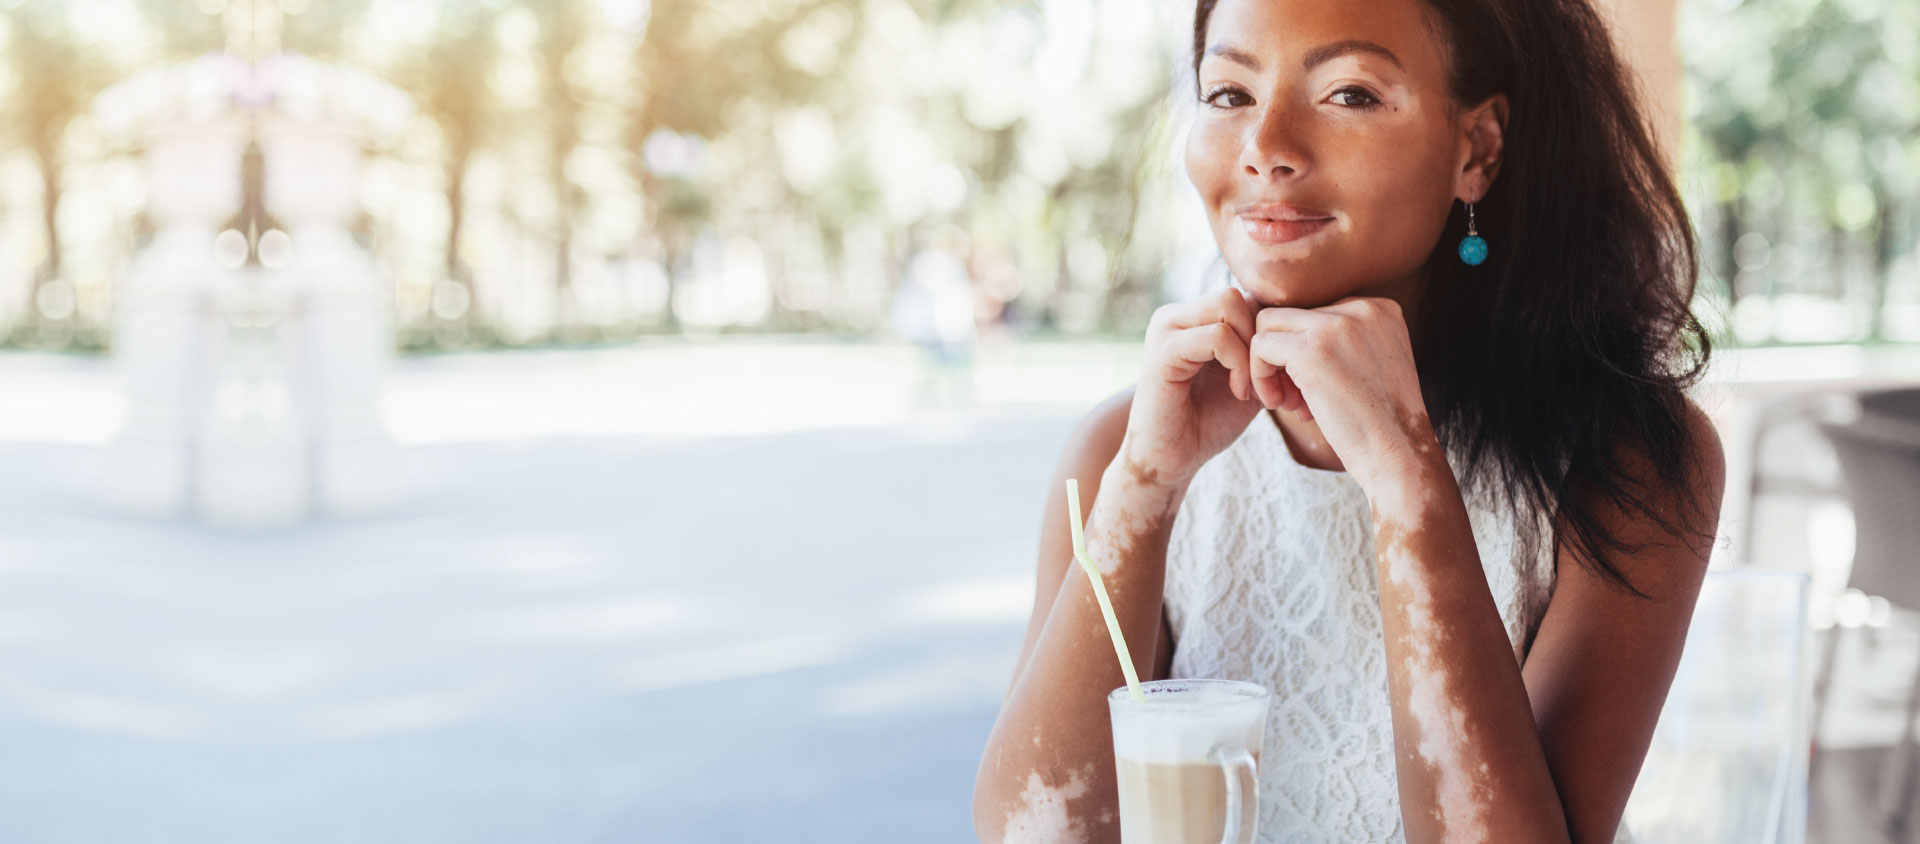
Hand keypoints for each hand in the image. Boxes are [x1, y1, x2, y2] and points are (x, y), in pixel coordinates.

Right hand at [1117, 287, 1262, 490]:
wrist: (1172, 460)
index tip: (1282, 377)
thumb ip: (1263, 347)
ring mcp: (1166, 329)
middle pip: (1240, 295)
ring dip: (1252, 351)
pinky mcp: (1163, 350)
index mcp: (1193, 317)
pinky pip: (1217, 336)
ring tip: (1253, 389)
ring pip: (1230, 306)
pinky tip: (1239, 393)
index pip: (1246, 296)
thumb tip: (1299, 323)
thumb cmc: (1208, 422)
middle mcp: (1176, 315)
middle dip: (1264, 339)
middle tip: (1270, 384)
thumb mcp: (1248, 377)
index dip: (1271, 332)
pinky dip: (1238, 364)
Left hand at [1247, 296, 1437, 490]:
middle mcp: (1363, 307)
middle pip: (1291, 315)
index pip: (1316, 312)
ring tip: (1286, 403)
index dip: (1304, 352)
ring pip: (1269, 323)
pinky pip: (1260, 345)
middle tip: (1292, 398)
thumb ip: (1341, 341)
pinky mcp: (1312, 350)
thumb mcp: (1370, 365)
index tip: (1312, 388)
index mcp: (1380, 308)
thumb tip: (1289, 332)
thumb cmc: (1381, 423)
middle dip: (1282, 357)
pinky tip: (1278, 405)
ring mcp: (1337, 325)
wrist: (1398, 454)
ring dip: (1268, 365)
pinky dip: (1259, 375)